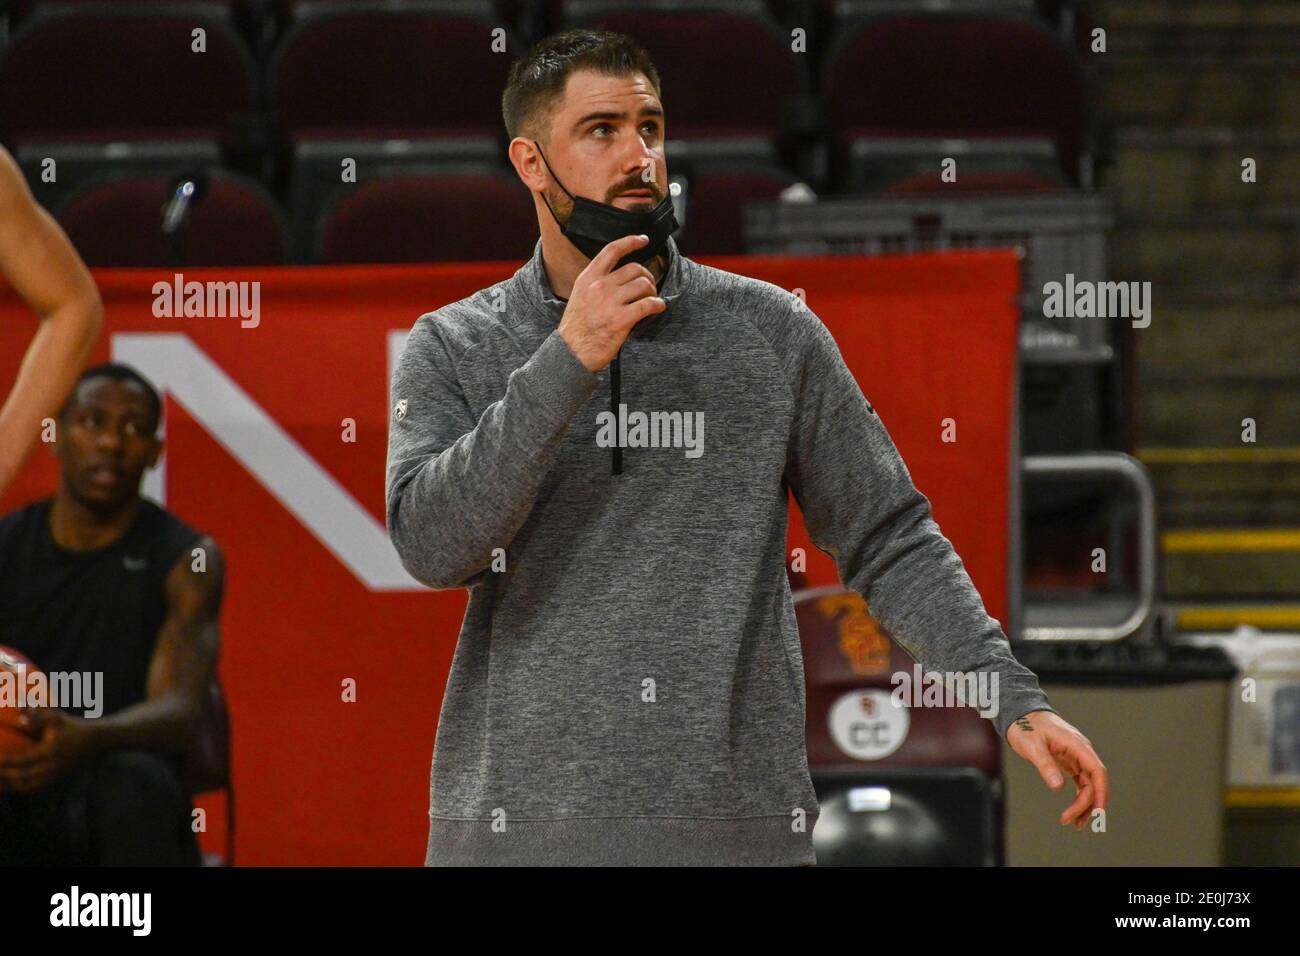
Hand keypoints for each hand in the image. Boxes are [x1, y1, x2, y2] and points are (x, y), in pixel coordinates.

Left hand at [0, 707, 97, 792]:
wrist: (93, 741)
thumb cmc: (71, 726)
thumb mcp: (57, 717)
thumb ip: (38, 715)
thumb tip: (18, 711)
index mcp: (51, 751)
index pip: (22, 760)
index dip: (5, 761)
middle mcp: (51, 766)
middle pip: (21, 776)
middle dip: (2, 776)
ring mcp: (53, 775)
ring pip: (25, 786)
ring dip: (7, 786)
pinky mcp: (54, 779)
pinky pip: (32, 788)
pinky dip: (17, 789)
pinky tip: (7, 786)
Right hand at [557, 234, 666, 372]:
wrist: (571, 352)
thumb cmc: (577, 327)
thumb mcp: (579, 295)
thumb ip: (597, 282)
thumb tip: (621, 276)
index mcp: (588, 277)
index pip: (612, 250)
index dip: (631, 241)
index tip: (643, 240)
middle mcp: (599, 285)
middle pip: (635, 268)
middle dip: (647, 276)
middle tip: (648, 287)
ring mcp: (610, 302)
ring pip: (644, 284)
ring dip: (652, 291)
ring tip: (651, 299)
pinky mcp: (622, 319)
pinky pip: (649, 304)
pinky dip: (658, 305)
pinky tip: (658, 308)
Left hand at [1006, 710, 1107, 831]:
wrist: (1020, 714)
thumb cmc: (1026, 726)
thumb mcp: (1033, 746)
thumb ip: (1046, 765)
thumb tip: (1058, 787)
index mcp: (1077, 744)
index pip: (1097, 771)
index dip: (1101, 792)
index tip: (1098, 811)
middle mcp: (1081, 751)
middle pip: (1093, 781)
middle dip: (1087, 804)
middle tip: (1071, 821)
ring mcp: (1076, 757)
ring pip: (1088, 785)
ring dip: (1084, 804)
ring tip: (1074, 823)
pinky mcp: (1069, 762)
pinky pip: (1080, 783)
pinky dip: (1079, 798)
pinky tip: (1075, 811)